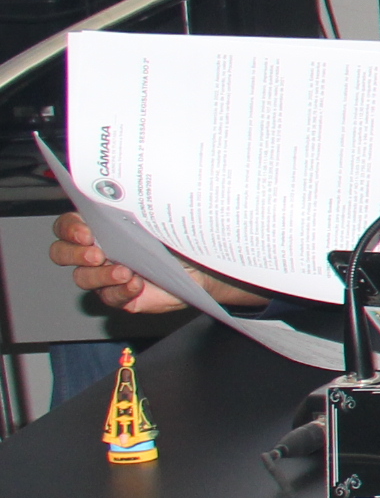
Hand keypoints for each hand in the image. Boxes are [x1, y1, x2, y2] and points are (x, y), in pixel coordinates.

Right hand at [50, 211, 187, 313]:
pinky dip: (121, 291)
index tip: (86, 233)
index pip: (66, 225)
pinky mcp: (118, 295)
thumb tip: (129, 200)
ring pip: (82, 278)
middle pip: (61, 253)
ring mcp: (103, 274)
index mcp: (98, 226)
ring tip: (125, 271)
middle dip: (74, 254)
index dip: (69, 229)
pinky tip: (136, 285)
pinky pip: (110, 297)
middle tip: (97, 255)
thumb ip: (137, 211)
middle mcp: (94, 250)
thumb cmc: (174, 237)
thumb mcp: (157, 218)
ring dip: (100, 275)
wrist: (201, 265)